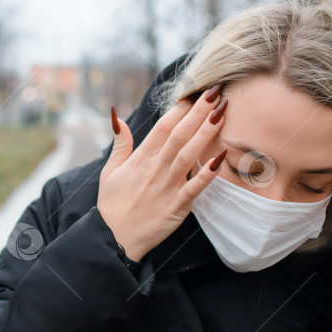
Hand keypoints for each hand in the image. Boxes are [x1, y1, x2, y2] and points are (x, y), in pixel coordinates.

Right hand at [97, 84, 228, 262]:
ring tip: (222, 113)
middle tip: (216, 92)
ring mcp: (167, 187)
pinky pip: (195, 186)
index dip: (180, 108)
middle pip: (179, 134)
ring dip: (206, 132)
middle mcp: (155, 169)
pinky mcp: (177, 206)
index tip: (195, 92)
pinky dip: (208, 172)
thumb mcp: (109, 170)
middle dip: (198, 112)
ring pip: (189, 154)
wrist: (113, 239)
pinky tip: (222, 157)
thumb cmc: (112, 205)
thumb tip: (118, 116)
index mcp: (140, 158)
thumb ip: (120, 143)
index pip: (163, 127)